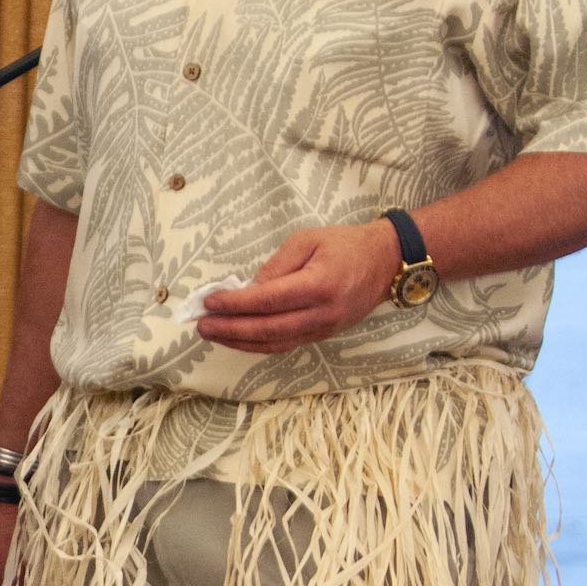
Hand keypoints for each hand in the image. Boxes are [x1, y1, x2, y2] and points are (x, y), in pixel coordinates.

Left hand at [196, 218, 402, 352]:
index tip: (209, 301)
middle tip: (201, 324)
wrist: (386, 262)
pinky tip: (237, 338)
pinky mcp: (323, 335)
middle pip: (267, 329)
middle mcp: (321, 313)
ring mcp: (323, 329)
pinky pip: (285, 345)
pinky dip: (257, 344)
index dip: (235, 304)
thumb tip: (248, 289)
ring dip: (239, 341)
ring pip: (274, 344)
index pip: (267, 301)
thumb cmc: (346, 244)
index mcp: (318, 285)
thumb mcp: (307, 240)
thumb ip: (276, 265)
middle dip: (229, 329)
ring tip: (212, 333)